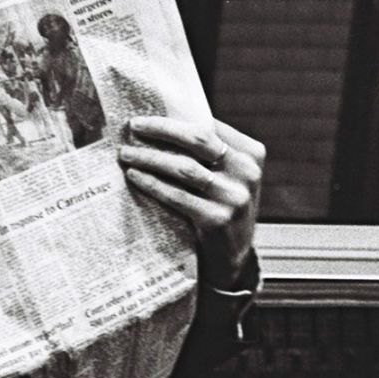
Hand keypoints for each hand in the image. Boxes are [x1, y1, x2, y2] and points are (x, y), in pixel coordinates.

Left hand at [119, 116, 264, 287]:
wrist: (232, 259)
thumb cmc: (221, 209)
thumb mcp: (228, 178)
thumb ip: (210, 154)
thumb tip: (164, 123)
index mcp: (251, 153)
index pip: (209, 126)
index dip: (175, 120)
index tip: (146, 118)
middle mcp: (247, 171)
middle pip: (198, 139)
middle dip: (161, 129)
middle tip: (133, 126)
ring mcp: (234, 196)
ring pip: (184, 167)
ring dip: (150, 158)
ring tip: (126, 154)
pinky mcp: (218, 219)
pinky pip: (177, 196)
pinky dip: (153, 184)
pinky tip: (135, 177)